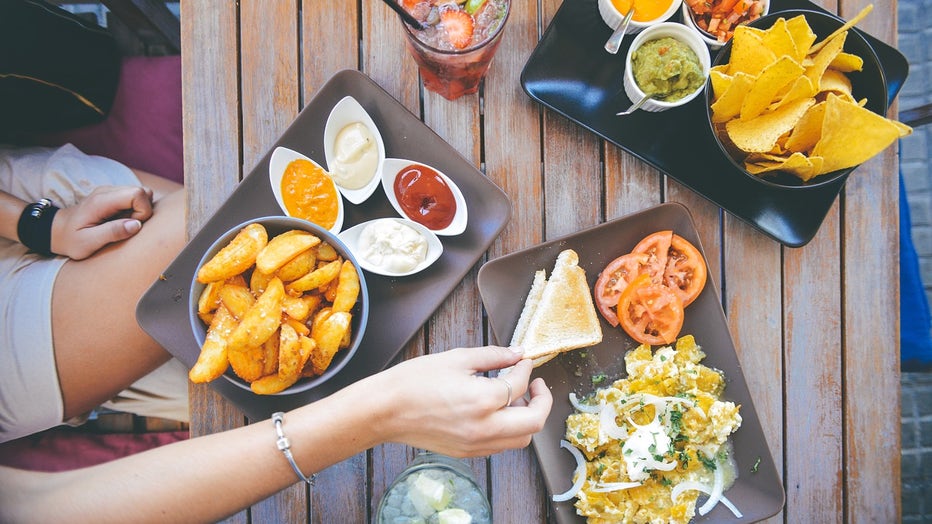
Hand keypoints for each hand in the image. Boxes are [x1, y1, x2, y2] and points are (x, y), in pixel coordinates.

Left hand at [50, 185, 153, 259]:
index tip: (131, 226)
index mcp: (102, 201)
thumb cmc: (71, 239)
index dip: (142, 212)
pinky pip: (135, 198)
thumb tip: (136, 225)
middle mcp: (108, 191)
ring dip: (140, 211)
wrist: (57, 230)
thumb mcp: (88, 242)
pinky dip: (135, 210)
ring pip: (142, 194)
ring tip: (123, 224)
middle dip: (143, 211)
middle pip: (143, 192)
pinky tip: (121, 220)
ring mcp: (110, 191)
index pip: (137, 194)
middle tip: (126, 226)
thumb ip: (112, 233)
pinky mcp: (113, 195)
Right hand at [371, 346, 552, 456]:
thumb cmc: (414, 381)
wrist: (385, 410)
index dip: (525, 369)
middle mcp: (484, 428)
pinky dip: (509, 430)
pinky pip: (501, 446)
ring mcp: (476, 445)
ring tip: (516, 399)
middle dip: (542, 400)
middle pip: (534, 422)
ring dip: (527, 418)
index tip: (523, 361)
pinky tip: (497, 412)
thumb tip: (517, 354)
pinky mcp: (467, 453)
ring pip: (521, 439)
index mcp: (483, 400)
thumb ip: (493, 356)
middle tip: (536, 384)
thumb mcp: (457, 359)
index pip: (519, 385)